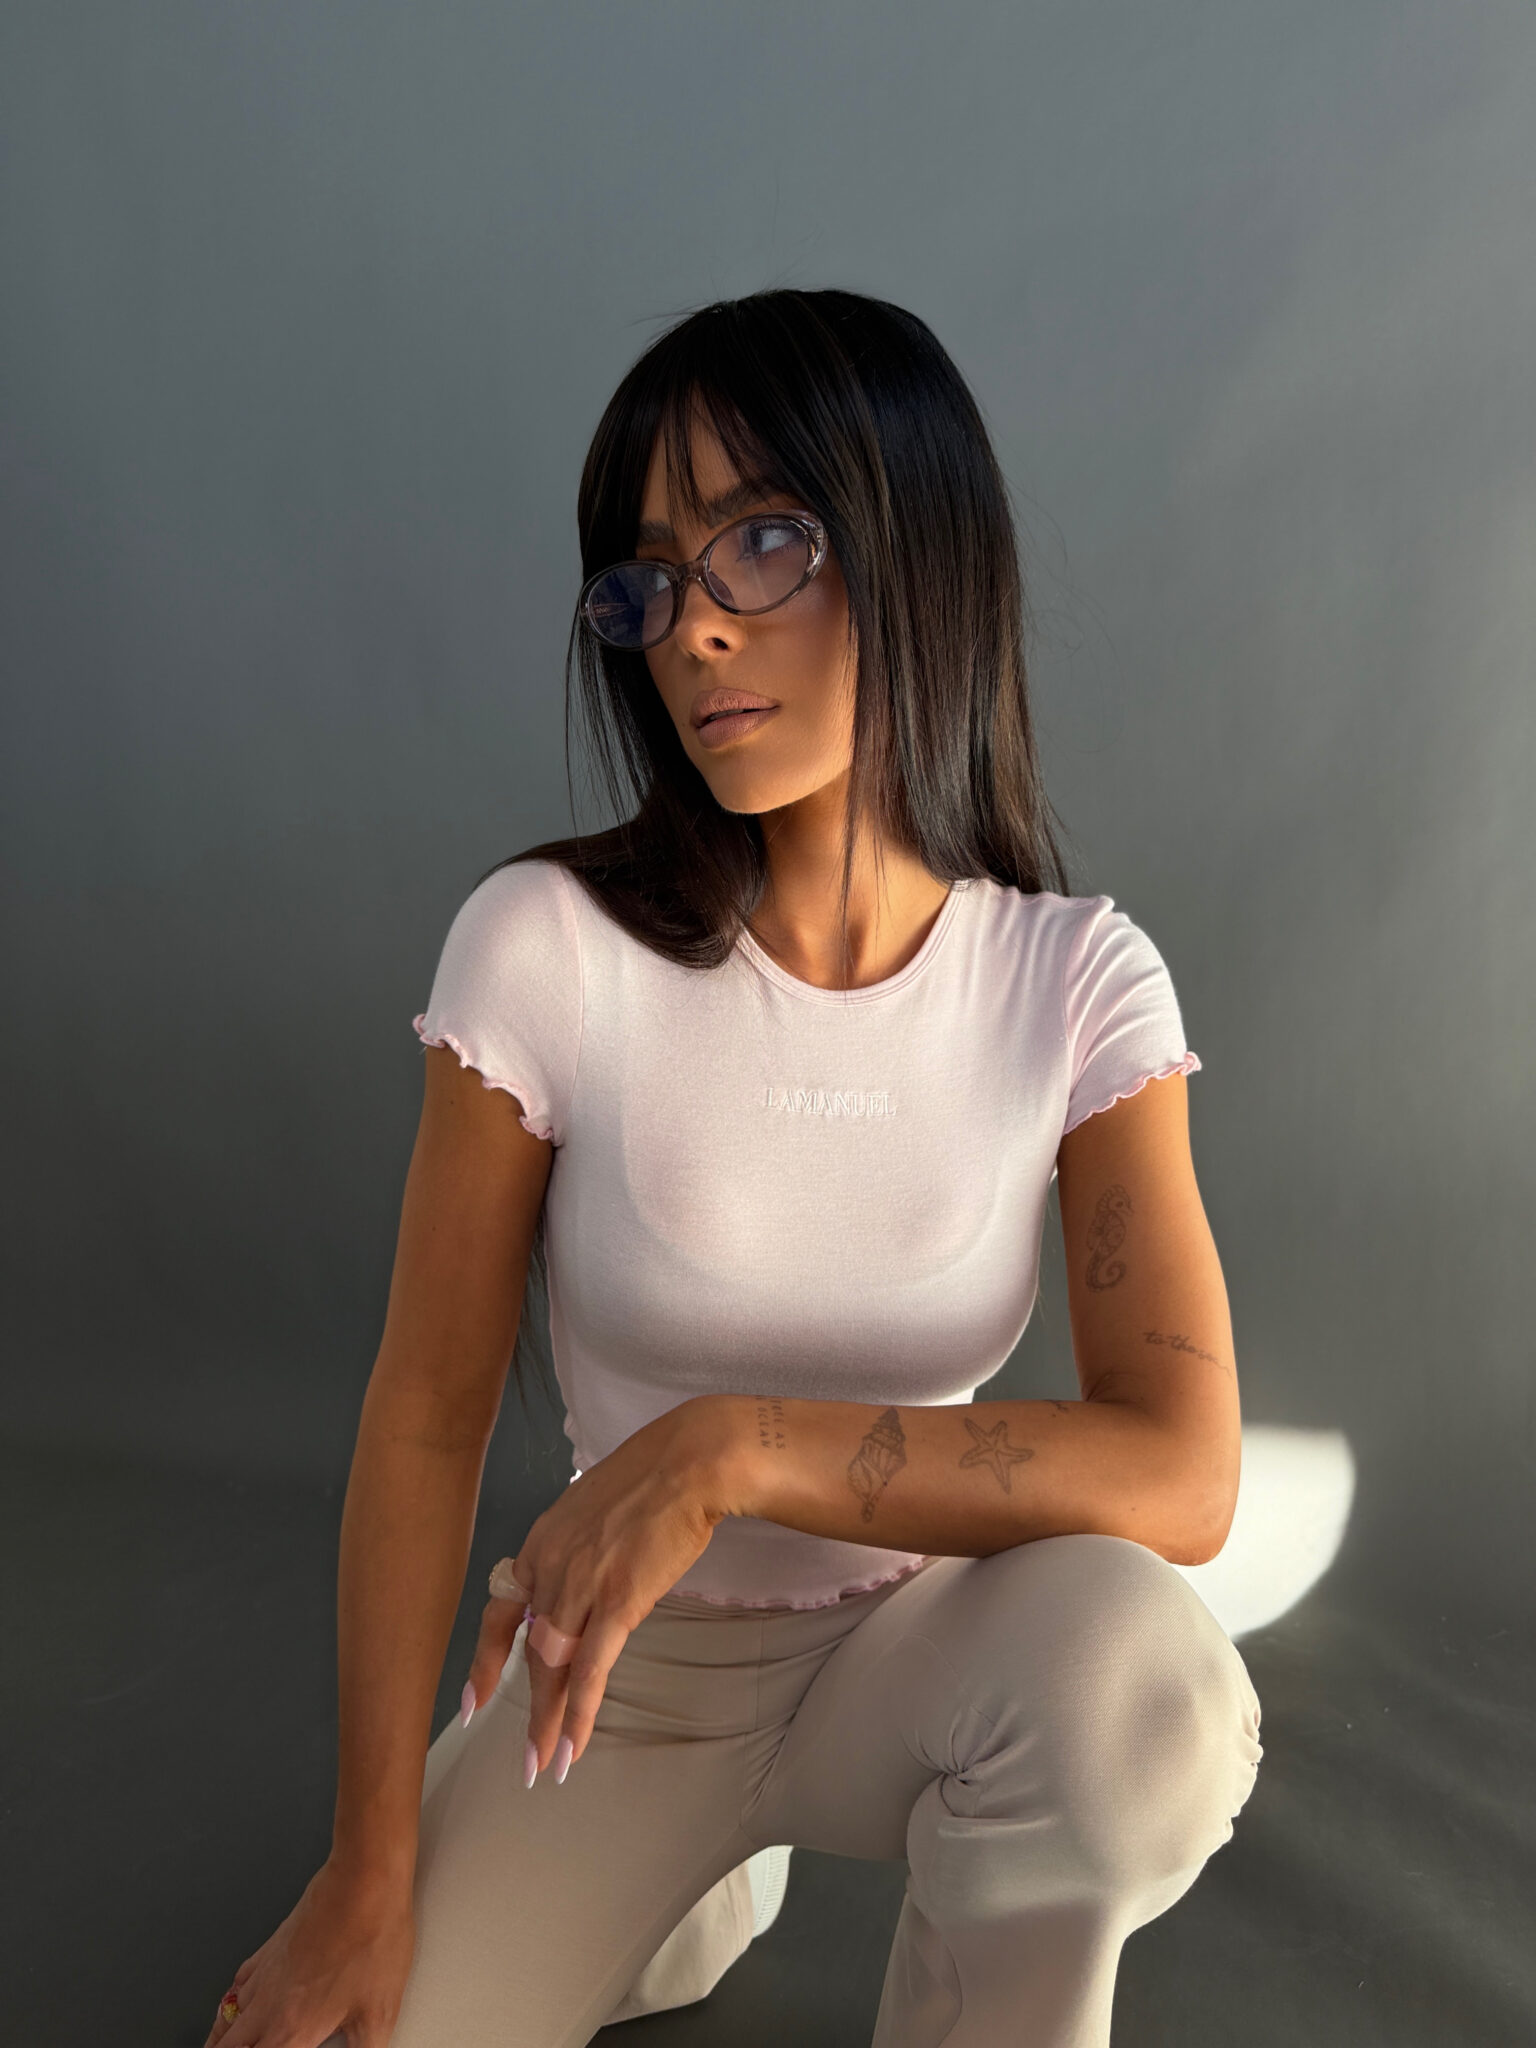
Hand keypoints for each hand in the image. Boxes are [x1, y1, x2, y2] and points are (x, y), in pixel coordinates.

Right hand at [201, 1854, 414, 2047]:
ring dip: (222, 2039)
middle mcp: (269, 2008)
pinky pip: (237, 1986)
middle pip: (228, 2047)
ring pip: (226, 2019)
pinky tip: (238, 2004)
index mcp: (292, 2032)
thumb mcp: (379, 2015)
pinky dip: (230, 2004)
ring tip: (222, 2044)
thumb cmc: (372, 1941)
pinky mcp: (270, 1950)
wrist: (362, 1884)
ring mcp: (265, 1976)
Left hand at [459, 1396, 733, 1783]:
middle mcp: (549, 1568)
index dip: (485, 1661)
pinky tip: (573, 1746)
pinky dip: (581, 1712)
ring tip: (544, 1765)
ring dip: (549, 1722)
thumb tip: (584, 1581)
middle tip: (522, 1758)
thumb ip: (579, 1550)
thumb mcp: (594, 1509)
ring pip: (555, 1667)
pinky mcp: (617, 1601)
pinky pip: (592, 1668)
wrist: (689, 1462)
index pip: (499, 1612)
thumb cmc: (653, 1478)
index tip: (473, 1701)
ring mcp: (581, 1585)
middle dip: (525, 1709)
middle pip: (530, 1651)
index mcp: (540, 1544)